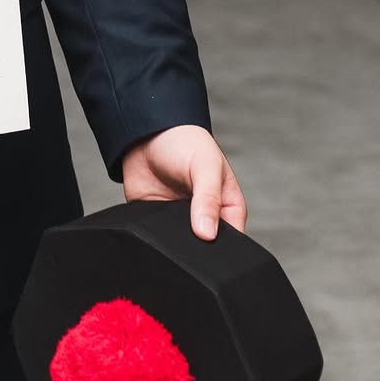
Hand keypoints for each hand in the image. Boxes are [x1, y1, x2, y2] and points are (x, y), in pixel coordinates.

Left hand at [121, 124, 246, 240]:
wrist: (145, 132)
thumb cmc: (184, 141)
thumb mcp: (205, 165)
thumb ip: (208, 199)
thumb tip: (207, 233)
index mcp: (228, 206)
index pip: (234, 239)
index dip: (225, 247)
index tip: (210, 245)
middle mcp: (206, 217)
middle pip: (207, 246)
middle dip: (200, 247)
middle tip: (188, 238)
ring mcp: (181, 221)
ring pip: (183, 247)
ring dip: (177, 244)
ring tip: (170, 229)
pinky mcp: (158, 222)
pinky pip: (159, 239)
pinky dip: (156, 239)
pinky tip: (154, 231)